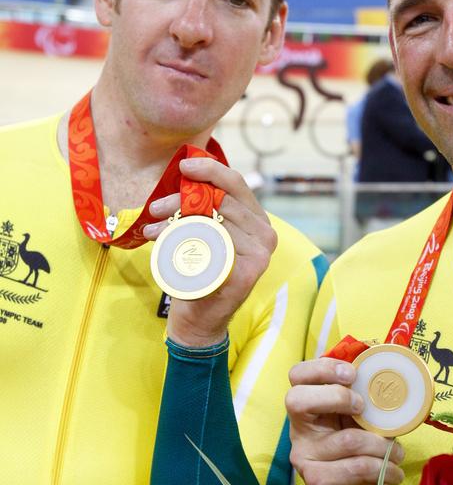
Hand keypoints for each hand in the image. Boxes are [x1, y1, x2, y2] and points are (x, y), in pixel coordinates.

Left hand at [144, 156, 276, 346]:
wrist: (201, 318)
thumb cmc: (201, 272)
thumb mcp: (206, 234)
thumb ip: (205, 209)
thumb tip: (185, 176)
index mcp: (258, 220)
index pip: (237, 184)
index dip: (211, 169)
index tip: (183, 166)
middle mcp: (266, 234)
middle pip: (221, 200)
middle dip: (182, 199)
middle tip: (156, 206)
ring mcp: (261, 253)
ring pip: (213, 220)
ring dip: (176, 218)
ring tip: (154, 227)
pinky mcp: (249, 270)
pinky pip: (213, 244)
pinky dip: (181, 238)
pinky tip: (162, 242)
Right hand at [286, 357, 404, 484]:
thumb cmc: (362, 456)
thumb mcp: (362, 424)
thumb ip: (365, 404)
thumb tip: (391, 379)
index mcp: (310, 410)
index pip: (297, 376)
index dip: (321, 369)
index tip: (352, 374)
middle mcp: (299, 431)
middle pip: (297, 400)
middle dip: (337, 397)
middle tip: (363, 407)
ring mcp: (305, 457)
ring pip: (347, 439)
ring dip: (382, 446)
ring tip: (397, 454)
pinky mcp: (317, 481)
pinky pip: (357, 465)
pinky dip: (384, 468)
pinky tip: (393, 473)